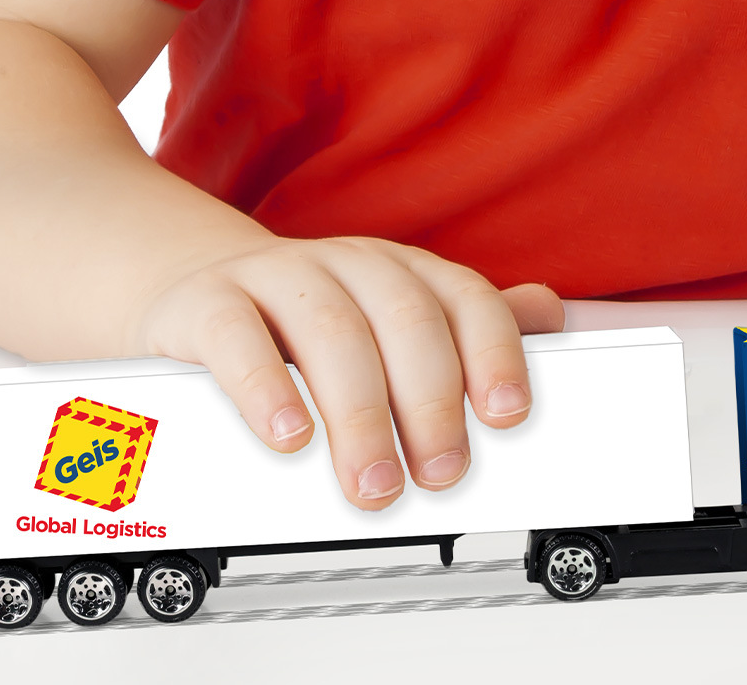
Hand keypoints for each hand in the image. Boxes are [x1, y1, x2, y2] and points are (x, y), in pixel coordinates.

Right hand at [133, 233, 564, 511]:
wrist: (196, 288)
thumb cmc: (306, 319)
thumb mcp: (391, 320)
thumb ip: (466, 325)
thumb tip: (550, 317)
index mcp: (398, 271)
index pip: (461, 297)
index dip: (491, 352)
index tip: (507, 416)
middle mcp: (344, 265)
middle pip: (401, 316)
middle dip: (430, 398)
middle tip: (441, 473)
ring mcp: (275, 278)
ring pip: (328, 328)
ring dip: (359, 411)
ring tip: (372, 481)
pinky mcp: (208, 304)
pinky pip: (236, 335)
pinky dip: (265, 386)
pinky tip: (287, 435)